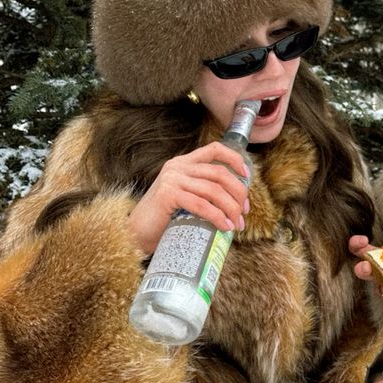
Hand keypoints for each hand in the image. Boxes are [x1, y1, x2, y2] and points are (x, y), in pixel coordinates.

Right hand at [128, 142, 251, 254]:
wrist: (134, 232)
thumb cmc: (163, 219)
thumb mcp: (185, 197)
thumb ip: (203, 192)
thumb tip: (236, 203)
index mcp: (183, 163)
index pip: (214, 149)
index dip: (235, 159)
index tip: (247, 177)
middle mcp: (177, 167)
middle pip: (219, 174)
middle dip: (238, 193)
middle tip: (244, 212)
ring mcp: (172, 180)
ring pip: (213, 190)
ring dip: (231, 209)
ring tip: (237, 225)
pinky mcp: (168, 195)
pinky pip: (201, 205)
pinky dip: (217, 217)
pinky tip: (224, 227)